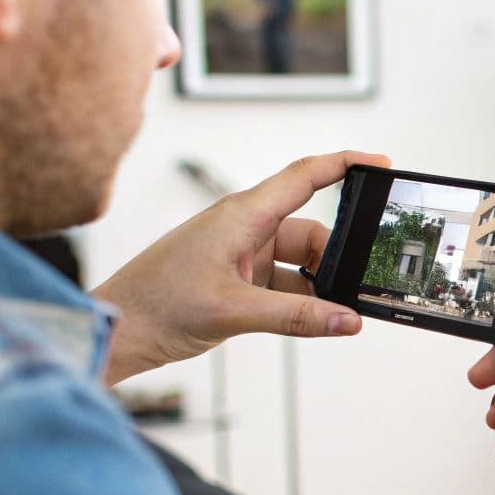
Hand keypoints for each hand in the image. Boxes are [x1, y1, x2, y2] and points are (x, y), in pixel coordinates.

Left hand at [92, 151, 389, 386]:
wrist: (114, 330)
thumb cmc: (154, 306)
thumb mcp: (234, 312)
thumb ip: (297, 316)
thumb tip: (347, 320)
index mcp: (241, 215)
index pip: (305, 176)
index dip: (345, 164)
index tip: (381, 163)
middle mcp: (243, 227)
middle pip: (310, 229)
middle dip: (336, 256)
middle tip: (356, 285)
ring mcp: (240, 253)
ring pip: (299, 259)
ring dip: (317, 284)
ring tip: (330, 312)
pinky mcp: (236, 278)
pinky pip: (283, 280)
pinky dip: (300, 298)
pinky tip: (310, 319)